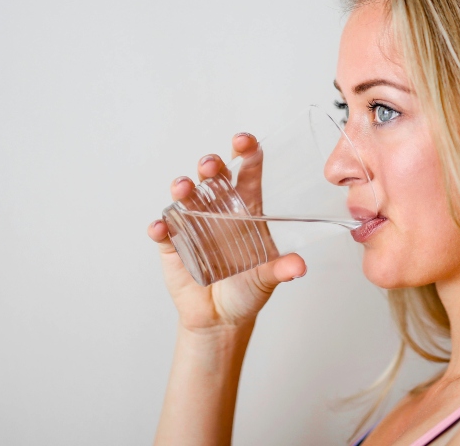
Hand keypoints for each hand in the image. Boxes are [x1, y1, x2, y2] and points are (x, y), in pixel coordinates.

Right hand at [147, 133, 305, 331]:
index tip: (244, 141)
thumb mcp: (267, 278)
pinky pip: (164, 232)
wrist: (221, 318)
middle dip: (210, 166)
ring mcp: (193, 225)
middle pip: (213, 178)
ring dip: (183, 189)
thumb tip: (299, 267)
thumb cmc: (248, 289)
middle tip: (211, 166)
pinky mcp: (172, 245)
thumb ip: (281, 270)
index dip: (246, 153)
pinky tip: (160, 227)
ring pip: (186, 198)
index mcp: (246, 210)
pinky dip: (160, 227)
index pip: (246, 174)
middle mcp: (218, 211)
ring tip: (183, 189)